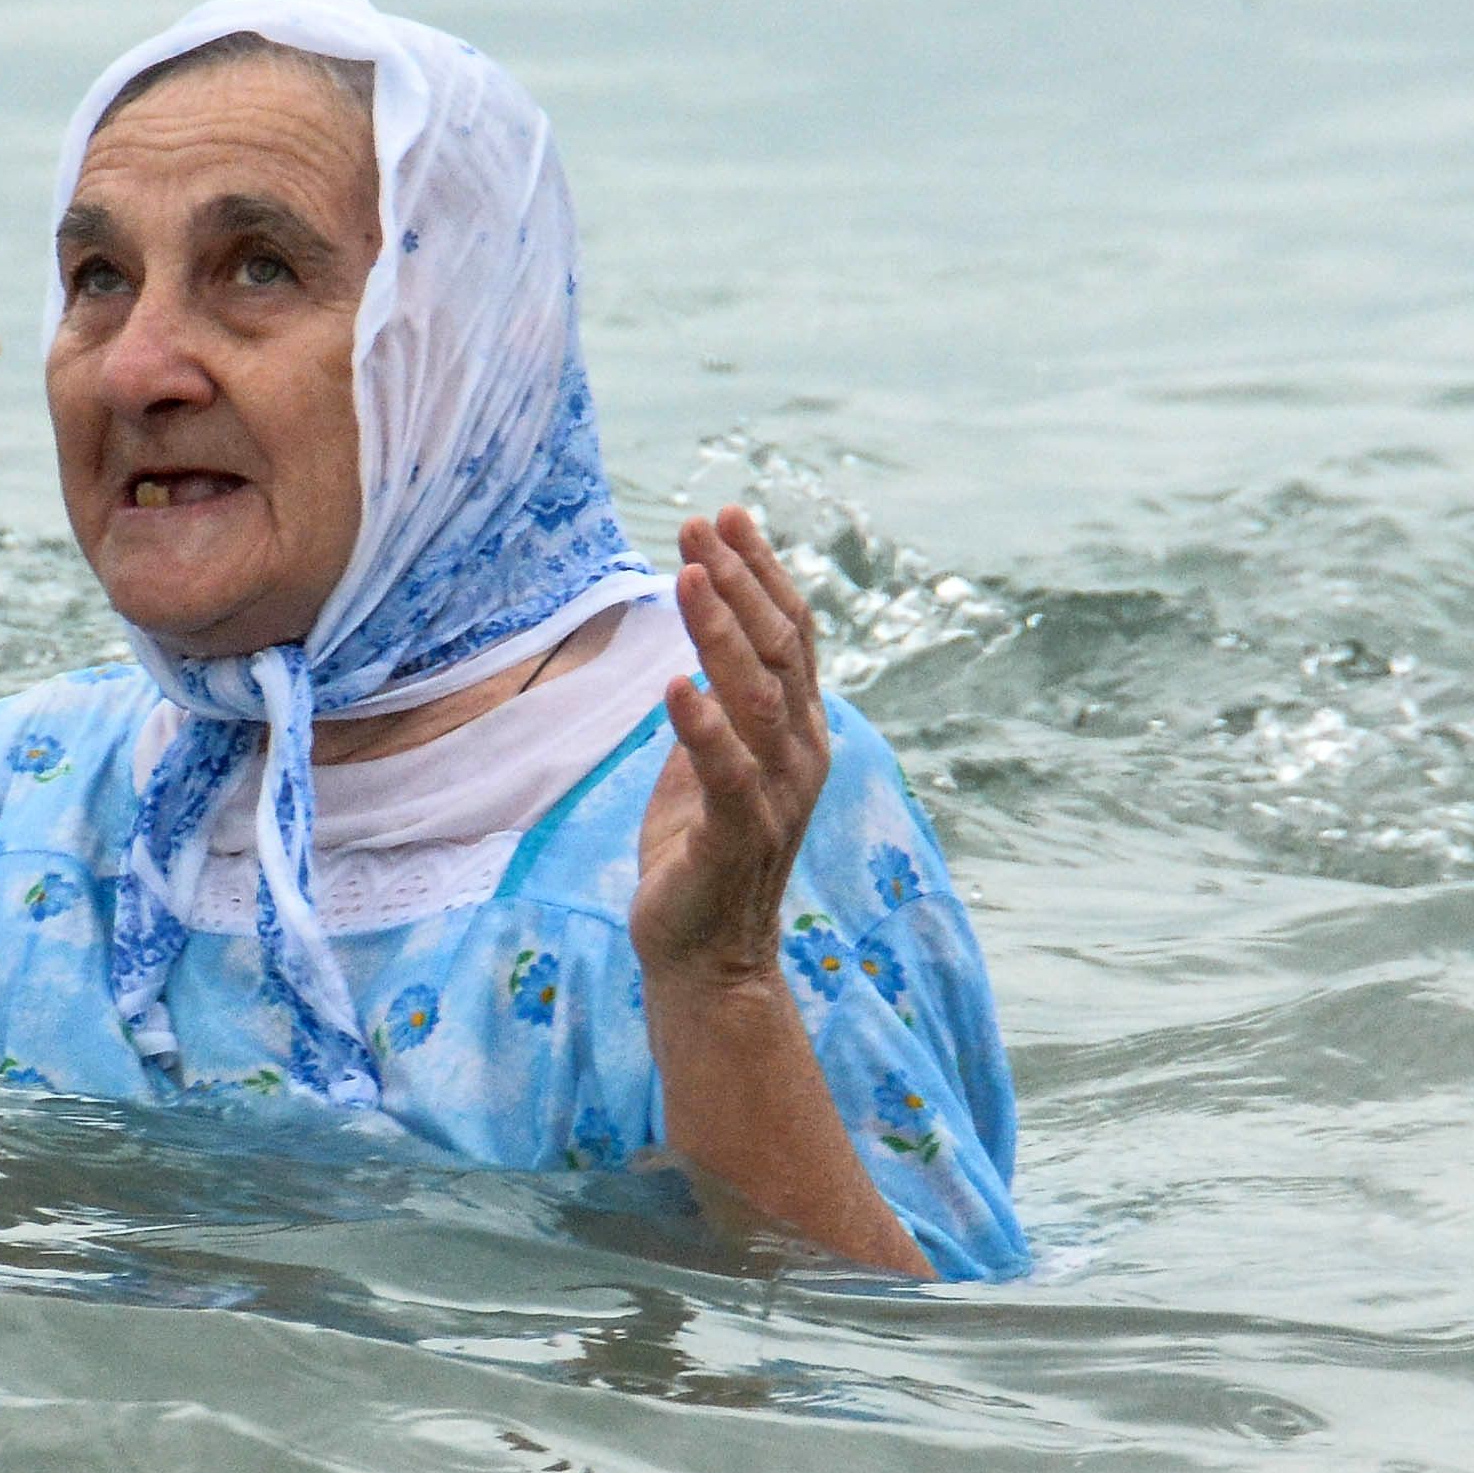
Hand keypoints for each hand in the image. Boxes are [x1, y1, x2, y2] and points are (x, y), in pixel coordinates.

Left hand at [634, 506, 829, 995]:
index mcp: (796, 729)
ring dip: (720, 633)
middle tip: (698, 525)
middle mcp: (799, 753)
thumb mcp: (706, 764)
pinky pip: (726, 774)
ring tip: (687, 577)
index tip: (724, 516)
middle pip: (778, 648)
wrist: (703, 956)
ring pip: (755, 698)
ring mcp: (776, 795)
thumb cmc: (699, 855)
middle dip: (739, 581)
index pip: (789, 632)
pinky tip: (674, 687)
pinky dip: (701, 728)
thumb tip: (695, 653)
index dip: (761, 571)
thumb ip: (714, 711)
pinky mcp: (737, 837)